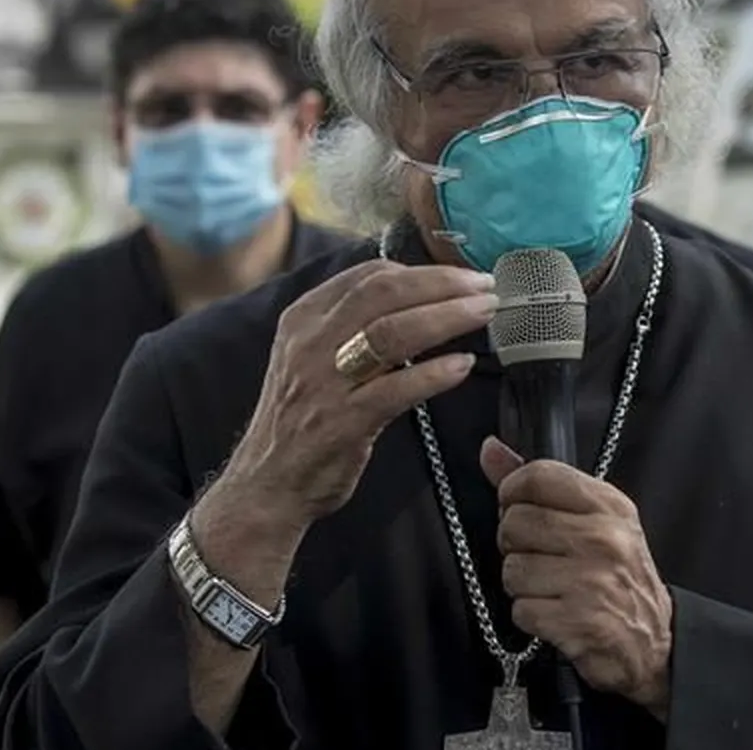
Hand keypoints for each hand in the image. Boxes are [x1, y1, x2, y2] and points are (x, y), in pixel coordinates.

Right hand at [210, 259, 496, 526]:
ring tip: (483, 313)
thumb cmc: (302, 417)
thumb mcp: (312, 354)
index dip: (423, 270)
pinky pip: (395, 389)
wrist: (267, 482)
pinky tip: (462, 367)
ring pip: (393, 332)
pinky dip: (433, 374)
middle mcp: (311, 341)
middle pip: (385, 292)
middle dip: (443, 284)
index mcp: (305, 317)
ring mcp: (325, 381)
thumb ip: (351, 324)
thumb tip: (415, 296)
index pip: (369, 275)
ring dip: (447, 317)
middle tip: (485, 287)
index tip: (461, 276)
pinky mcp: (342, 422)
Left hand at [483, 438, 672, 719]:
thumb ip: (541, 484)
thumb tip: (490, 449)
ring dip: (522, 586)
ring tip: (552, 589)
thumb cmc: (618, 577)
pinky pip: (521, 610)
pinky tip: (556, 615)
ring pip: (512, 570)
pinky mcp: (580, 622)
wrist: (654, 644)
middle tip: (541, 558)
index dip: (512, 492)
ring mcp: (593, 581)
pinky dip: (531, 617)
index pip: (538, 476)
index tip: (516, 508)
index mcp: (609, 506)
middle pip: (514, 524)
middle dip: (515, 545)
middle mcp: (604, 538)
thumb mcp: (594, 520)